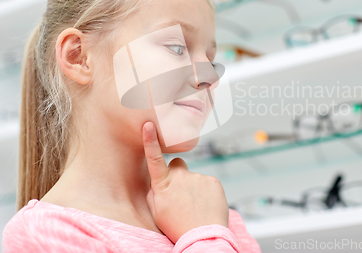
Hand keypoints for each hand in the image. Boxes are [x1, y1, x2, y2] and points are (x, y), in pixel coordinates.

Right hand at [142, 121, 228, 243]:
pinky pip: (207, 182)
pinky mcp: (213, 181)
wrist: (203, 237)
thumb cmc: (177, 227)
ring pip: (194, 177)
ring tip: (196, 206)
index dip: (150, 140)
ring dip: (194, 187)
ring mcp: (198, 177)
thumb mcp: (156, 212)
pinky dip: (207, 192)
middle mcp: (181, 177)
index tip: (149, 124)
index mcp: (163, 185)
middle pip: (177, 165)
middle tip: (181, 195)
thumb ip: (155, 192)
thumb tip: (158, 181)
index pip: (154, 158)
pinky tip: (206, 205)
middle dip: (178, 174)